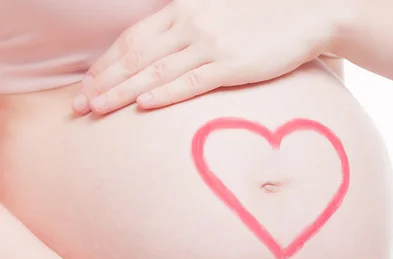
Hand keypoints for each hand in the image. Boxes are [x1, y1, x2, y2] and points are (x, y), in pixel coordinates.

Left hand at [73, 0, 342, 114]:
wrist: (309, 10)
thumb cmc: (264, 12)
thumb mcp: (219, 8)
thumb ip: (191, 23)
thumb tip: (169, 47)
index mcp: (183, 9)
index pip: (132, 38)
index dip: (106, 62)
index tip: (87, 83)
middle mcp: (190, 24)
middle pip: (134, 56)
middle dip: (102, 81)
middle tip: (78, 105)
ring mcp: (211, 45)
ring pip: (154, 72)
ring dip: (121, 91)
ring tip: (96, 110)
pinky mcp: (233, 65)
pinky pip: (191, 83)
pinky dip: (164, 93)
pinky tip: (142, 106)